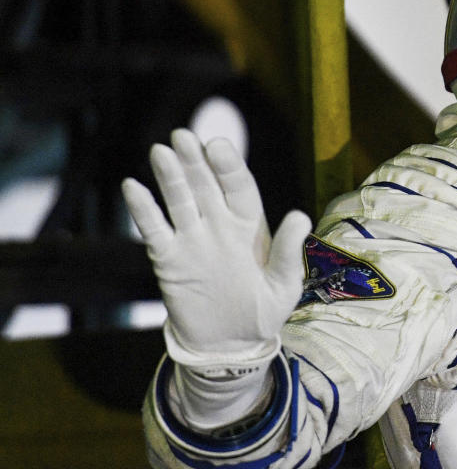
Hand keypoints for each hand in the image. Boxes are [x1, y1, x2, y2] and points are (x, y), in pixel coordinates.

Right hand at [122, 129, 311, 374]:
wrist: (231, 344)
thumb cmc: (265, 311)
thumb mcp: (285, 285)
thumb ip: (288, 251)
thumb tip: (300, 215)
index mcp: (251, 225)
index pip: (239, 187)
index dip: (228, 167)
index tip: (217, 146)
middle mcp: (220, 225)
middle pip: (206, 185)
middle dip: (194, 161)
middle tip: (183, 136)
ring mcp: (193, 240)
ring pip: (179, 200)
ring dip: (169, 177)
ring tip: (160, 152)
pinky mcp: (169, 259)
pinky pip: (154, 230)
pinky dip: (144, 210)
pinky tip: (132, 187)